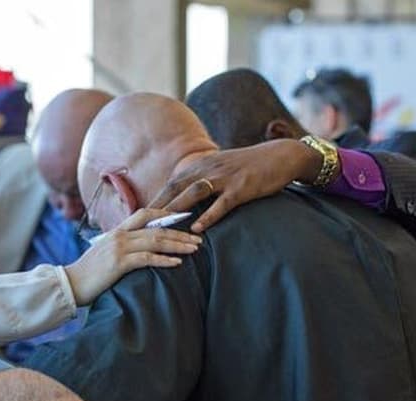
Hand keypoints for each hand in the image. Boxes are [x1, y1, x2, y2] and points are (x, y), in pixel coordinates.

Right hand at [64, 208, 201, 304]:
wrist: (69, 284)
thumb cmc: (88, 274)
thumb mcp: (105, 254)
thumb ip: (121, 247)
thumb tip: (139, 250)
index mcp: (116, 231)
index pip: (144, 213)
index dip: (166, 214)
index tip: (184, 219)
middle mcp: (119, 235)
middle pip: (156, 228)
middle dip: (180, 233)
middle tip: (198, 239)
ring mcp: (118, 248)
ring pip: (155, 241)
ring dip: (177, 244)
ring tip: (194, 249)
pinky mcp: (118, 263)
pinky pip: (146, 258)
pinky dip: (164, 259)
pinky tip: (177, 262)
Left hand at [148, 139, 325, 231]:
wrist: (280, 156)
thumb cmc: (247, 167)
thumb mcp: (219, 170)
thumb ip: (199, 183)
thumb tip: (180, 201)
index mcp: (199, 166)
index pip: (169, 185)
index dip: (151, 202)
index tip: (135, 219)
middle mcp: (207, 169)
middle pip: (174, 189)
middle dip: (155, 209)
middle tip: (137, 227)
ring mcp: (224, 178)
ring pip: (193, 195)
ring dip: (175, 211)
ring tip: (159, 230)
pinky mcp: (242, 187)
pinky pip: (222, 203)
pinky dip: (209, 216)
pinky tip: (198, 229)